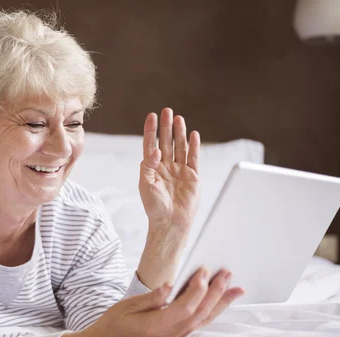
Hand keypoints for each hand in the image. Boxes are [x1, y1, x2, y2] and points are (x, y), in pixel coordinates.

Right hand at [56, 267, 244, 336]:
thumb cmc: (114, 324)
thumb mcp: (127, 306)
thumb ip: (151, 298)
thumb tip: (169, 285)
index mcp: (157, 325)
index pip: (186, 306)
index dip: (198, 288)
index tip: (205, 270)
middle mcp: (170, 334)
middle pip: (200, 312)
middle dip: (217, 293)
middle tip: (228, 275)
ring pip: (203, 320)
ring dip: (220, 304)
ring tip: (235, 290)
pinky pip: (198, 324)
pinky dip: (212, 312)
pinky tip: (219, 304)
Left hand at [140, 108, 199, 228]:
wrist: (170, 222)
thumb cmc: (154, 206)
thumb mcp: (145, 184)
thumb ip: (148, 165)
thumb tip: (155, 149)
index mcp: (152, 168)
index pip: (150, 144)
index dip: (151, 131)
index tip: (152, 116)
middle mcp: (166, 167)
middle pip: (166, 142)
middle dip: (166, 127)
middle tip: (167, 111)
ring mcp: (179, 170)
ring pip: (180, 147)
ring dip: (180, 133)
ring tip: (179, 118)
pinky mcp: (192, 176)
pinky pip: (193, 157)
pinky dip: (194, 146)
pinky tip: (193, 134)